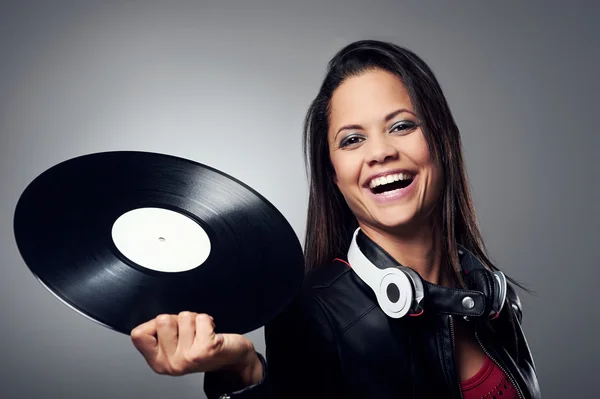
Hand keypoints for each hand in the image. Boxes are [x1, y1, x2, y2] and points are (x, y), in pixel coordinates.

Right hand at [130, 312, 261, 383]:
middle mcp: (171, 364)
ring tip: (202, 332)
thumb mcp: (174, 346)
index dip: (154, 324)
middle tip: (190, 331)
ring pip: (183, 316)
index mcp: (158, 363)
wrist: (232, 358)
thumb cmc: (203, 347)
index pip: (139, 334)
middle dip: (178, 319)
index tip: (170, 331)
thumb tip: (145, 312)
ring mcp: (188, 357)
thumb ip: (158, 334)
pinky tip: (212, 332)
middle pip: (162, 320)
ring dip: (195, 320)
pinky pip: (201, 318)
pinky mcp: (206, 349)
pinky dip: (208, 319)